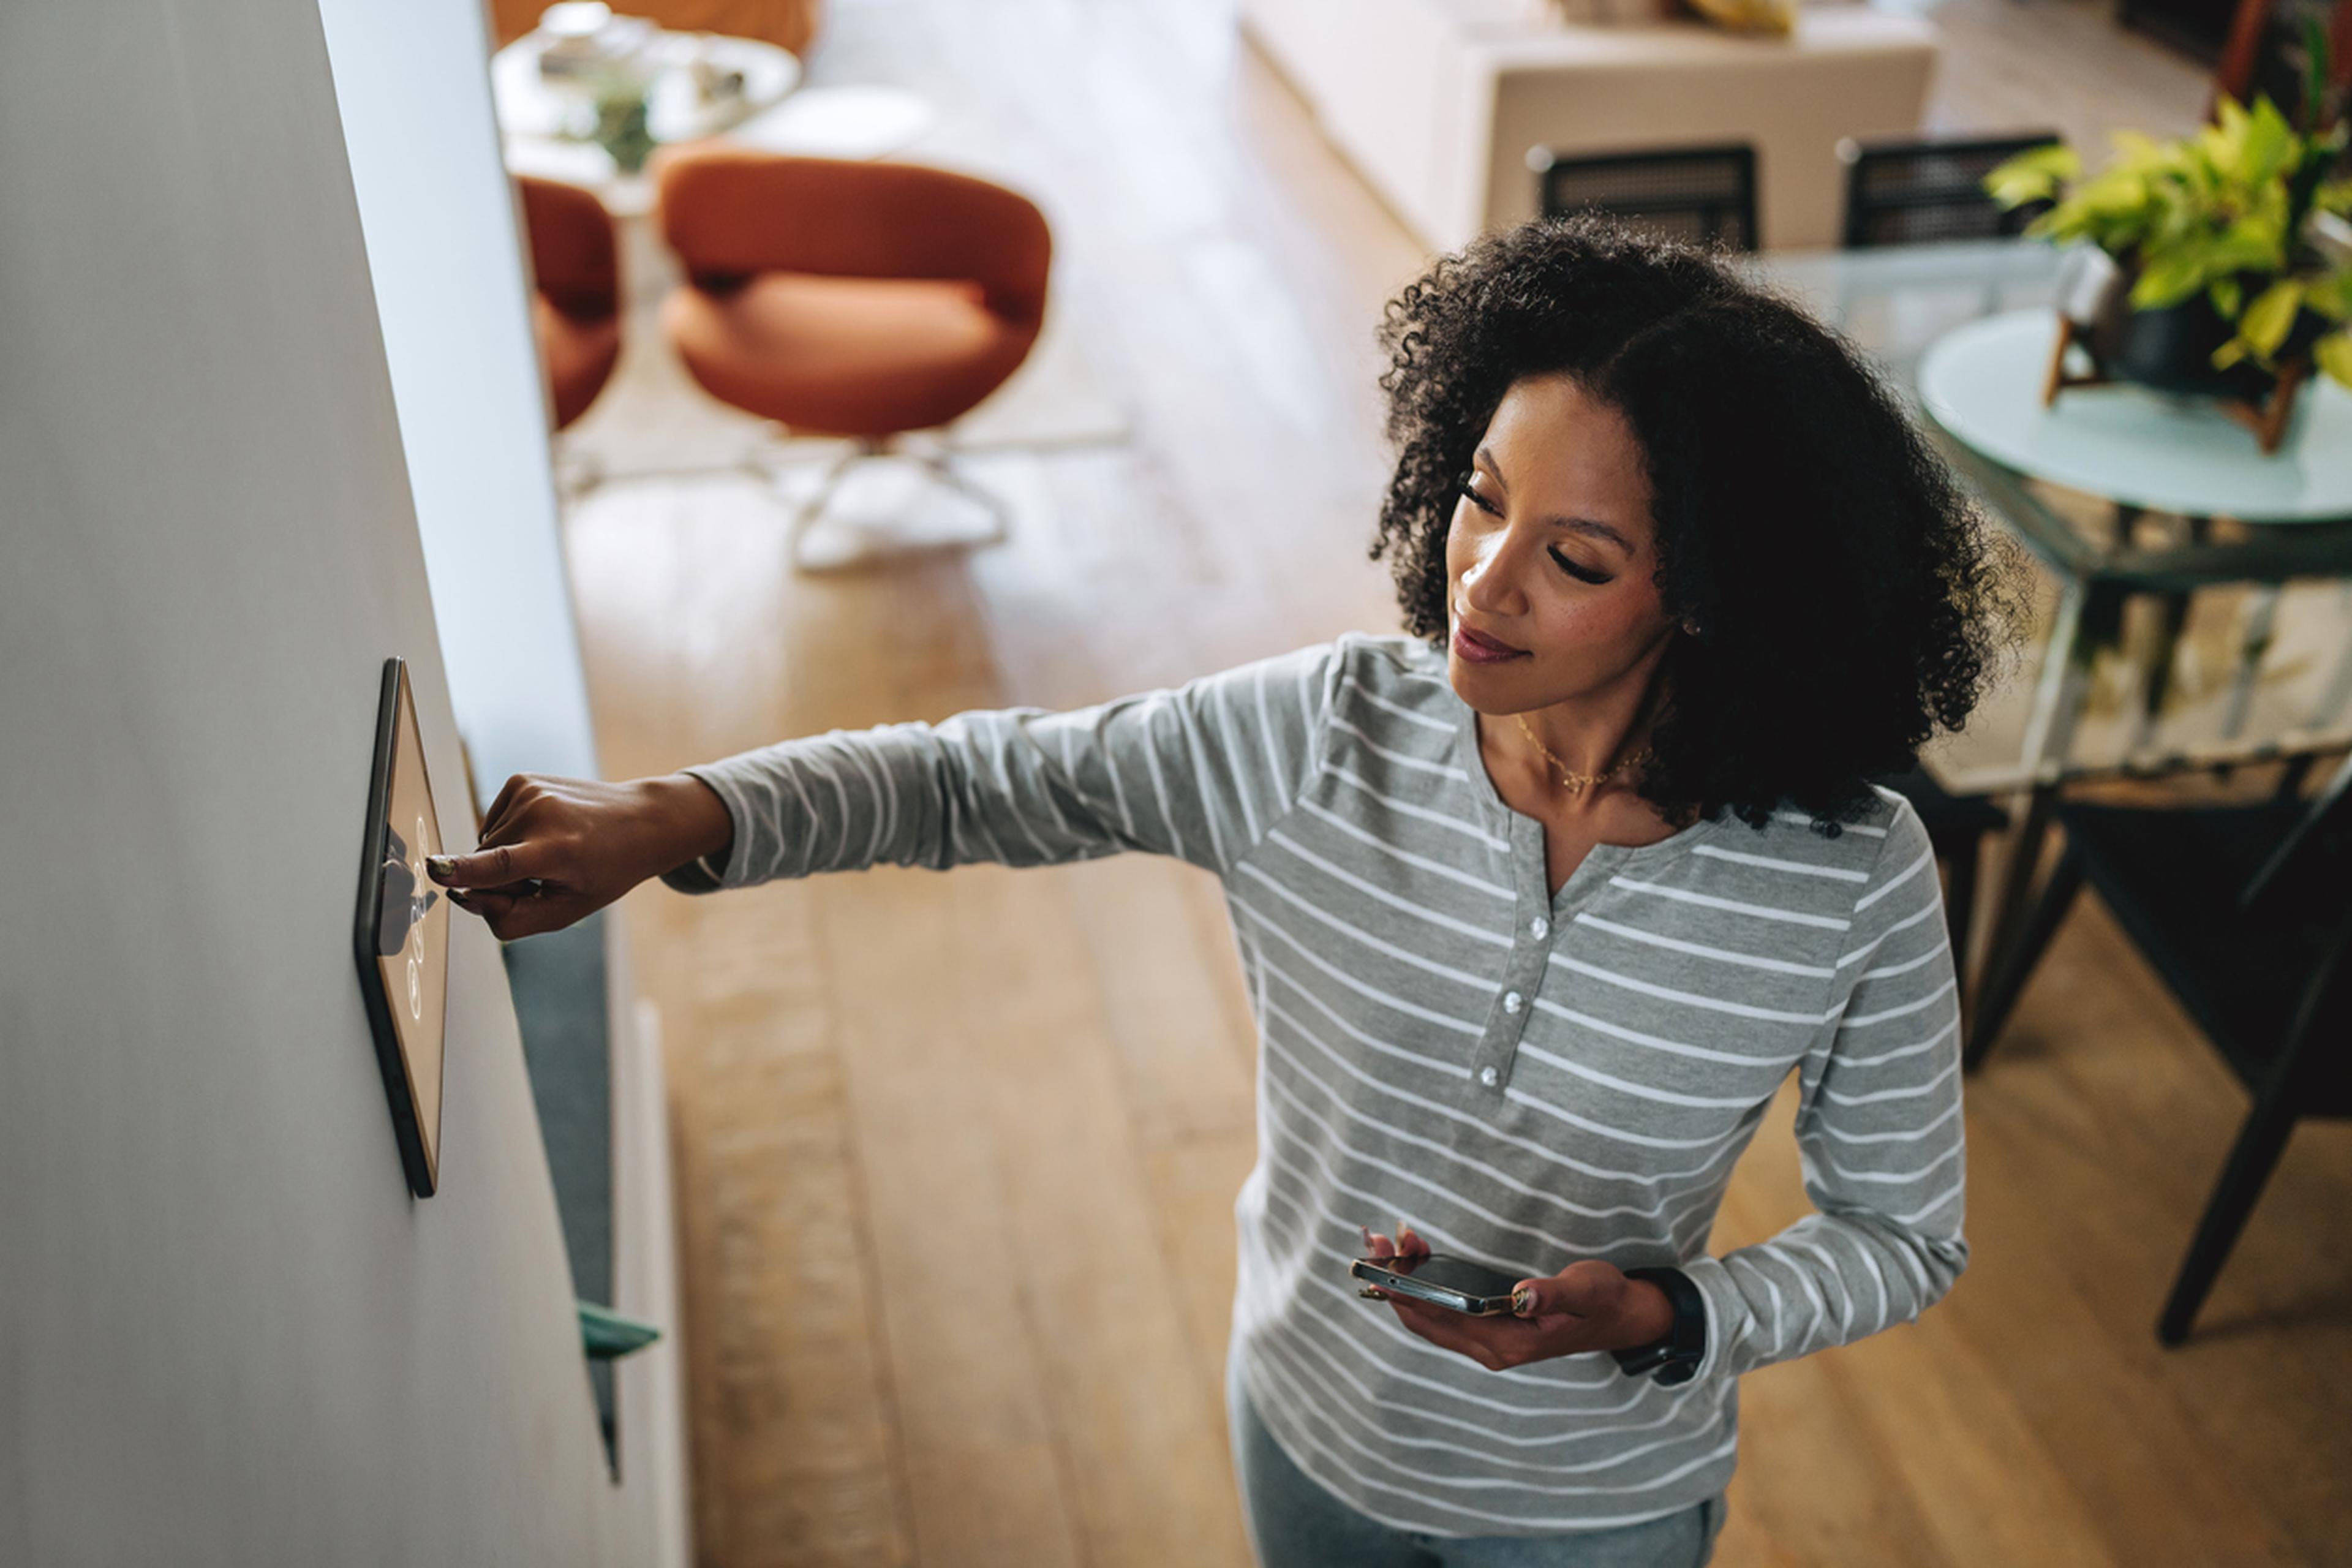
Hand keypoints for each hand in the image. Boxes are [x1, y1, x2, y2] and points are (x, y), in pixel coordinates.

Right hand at [424, 771, 731, 940]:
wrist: (640, 821)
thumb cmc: (606, 871)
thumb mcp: (567, 910)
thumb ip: (512, 919)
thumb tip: (463, 897)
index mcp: (557, 850)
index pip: (500, 865)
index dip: (463, 871)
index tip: (434, 868)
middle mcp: (540, 814)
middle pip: (484, 863)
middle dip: (502, 880)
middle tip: (546, 876)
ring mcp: (529, 791)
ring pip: (485, 843)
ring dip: (508, 856)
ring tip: (551, 851)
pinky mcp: (521, 780)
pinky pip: (493, 822)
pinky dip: (511, 834)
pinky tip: (544, 833)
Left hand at [1356, 1223, 1674, 1373]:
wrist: (1622, 1317)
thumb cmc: (1604, 1300)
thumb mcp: (1586, 1290)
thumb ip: (1554, 1295)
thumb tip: (1521, 1296)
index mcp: (1510, 1345)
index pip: (1443, 1320)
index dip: (1408, 1292)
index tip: (1383, 1262)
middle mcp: (1492, 1350)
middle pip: (1426, 1320)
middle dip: (1395, 1281)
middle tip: (1375, 1239)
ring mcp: (1488, 1343)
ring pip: (1431, 1317)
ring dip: (1406, 1282)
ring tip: (1387, 1242)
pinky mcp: (1489, 1331)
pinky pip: (1444, 1313)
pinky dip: (1424, 1287)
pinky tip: (1415, 1259)